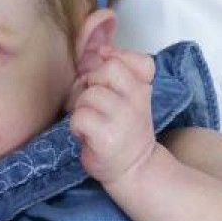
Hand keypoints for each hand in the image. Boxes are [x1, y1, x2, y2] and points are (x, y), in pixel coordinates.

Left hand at [69, 48, 156, 184]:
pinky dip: (76, 126)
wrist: (133, 169)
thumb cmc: (124, 131)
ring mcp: (122, 118)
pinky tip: (86, 135)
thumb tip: (101, 51)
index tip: (108, 81)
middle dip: (92, 85)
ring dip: (82, 109)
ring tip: (91, 124)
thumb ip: (118, 73)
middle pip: (106, 70)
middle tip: (95, 105)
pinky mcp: (105, 136)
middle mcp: (137, 101)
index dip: (117, 62)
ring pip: (89, 94)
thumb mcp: (131, 98)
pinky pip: (80, 116)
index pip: (140, 61)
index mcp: (144, 88)